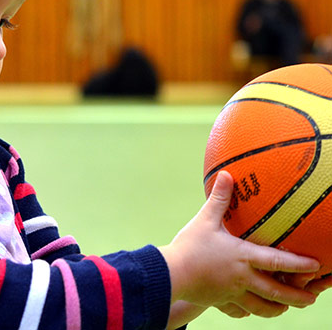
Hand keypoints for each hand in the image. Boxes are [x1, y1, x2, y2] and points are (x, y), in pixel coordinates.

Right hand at [160, 171, 319, 317]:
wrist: (171, 274)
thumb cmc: (189, 246)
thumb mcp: (205, 219)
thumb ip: (219, 198)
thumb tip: (226, 174)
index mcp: (242, 257)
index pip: (277, 261)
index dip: (298, 263)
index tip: (316, 265)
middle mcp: (242, 278)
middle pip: (276, 292)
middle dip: (296, 296)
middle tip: (311, 298)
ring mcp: (232, 293)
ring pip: (262, 308)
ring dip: (277, 309)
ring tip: (286, 308)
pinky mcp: (220, 302)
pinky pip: (239, 312)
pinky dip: (247, 313)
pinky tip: (248, 311)